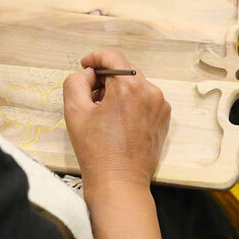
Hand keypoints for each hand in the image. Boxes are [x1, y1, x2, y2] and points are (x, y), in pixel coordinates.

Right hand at [63, 50, 169, 188]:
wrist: (119, 182)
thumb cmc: (96, 149)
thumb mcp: (75, 111)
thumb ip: (76, 82)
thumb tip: (88, 75)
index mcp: (129, 86)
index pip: (113, 57)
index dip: (95, 57)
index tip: (84, 65)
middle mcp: (150, 91)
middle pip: (125, 70)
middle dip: (105, 77)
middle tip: (88, 93)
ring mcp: (160, 106)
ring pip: (135, 86)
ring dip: (118, 90)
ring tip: (101, 111)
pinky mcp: (163, 119)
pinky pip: (144, 100)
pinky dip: (130, 103)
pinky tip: (116, 120)